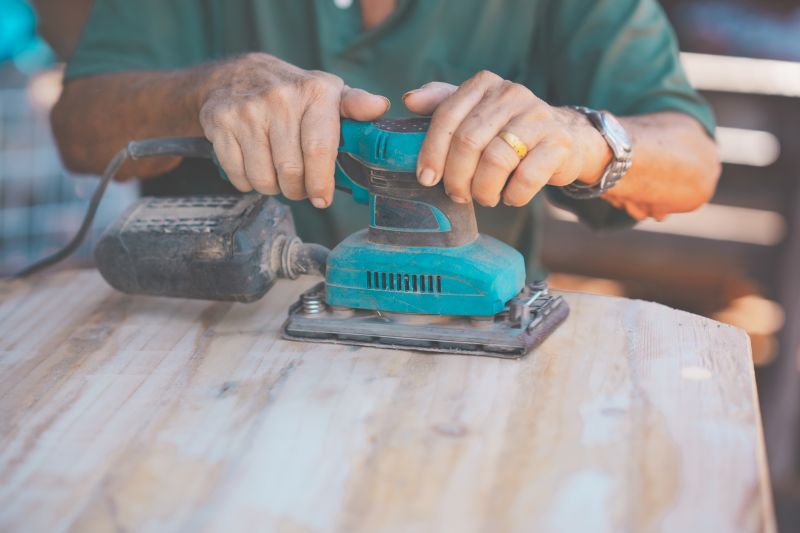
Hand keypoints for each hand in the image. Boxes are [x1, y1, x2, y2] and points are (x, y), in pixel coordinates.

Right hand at [198, 53, 389, 206]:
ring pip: (264, 178)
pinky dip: (248, 182)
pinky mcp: (219, 123)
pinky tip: (255, 165)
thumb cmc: (293, 93)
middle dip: (298, 190)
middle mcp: (279, 99)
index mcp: (314, 92)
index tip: (322, 199)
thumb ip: (356, 105)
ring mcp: (247, 111)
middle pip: (291, 172)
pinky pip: (238, 175)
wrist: (237, 74)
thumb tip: (379, 107)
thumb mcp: (328, 93)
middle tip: (300, 187)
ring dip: (273, 188)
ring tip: (278, 175)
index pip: (319, 149)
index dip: (321, 183)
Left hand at [403, 71, 610, 206]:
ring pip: (496, 161)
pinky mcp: (559, 143)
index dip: (432, 152)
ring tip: (484, 197)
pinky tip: (510, 196)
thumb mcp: (475, 112)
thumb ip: (442, 103)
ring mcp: (538, 117)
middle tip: (457, 195)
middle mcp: (512, 94)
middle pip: (468, 141)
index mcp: (485, 84)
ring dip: (483, 190)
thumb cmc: (508, 130)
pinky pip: (526, 178)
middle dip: (456, 177)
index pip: (447, 117)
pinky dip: (513, 195)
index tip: (426, 178)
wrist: (566, 139)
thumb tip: (409, 101)